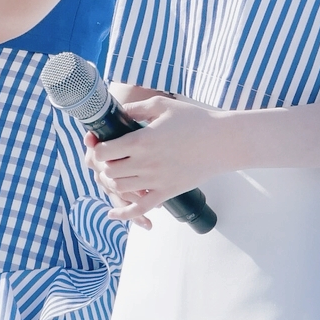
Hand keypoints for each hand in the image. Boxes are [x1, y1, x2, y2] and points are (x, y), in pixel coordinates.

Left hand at [88, 97, 225, 226]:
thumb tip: (117, 112)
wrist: (222, 141)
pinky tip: (112, 213)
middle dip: (102, 164)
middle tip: (106, 157)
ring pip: (119, 188)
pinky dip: (123, 214)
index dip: (97, 148)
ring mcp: (155, 181)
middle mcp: (145, 163)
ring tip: (116, 172)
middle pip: (108, 171)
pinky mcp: (166, 193)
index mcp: (141, 140)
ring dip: (112, 181)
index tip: (100, 143)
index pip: (104, 152)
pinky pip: (139, 209)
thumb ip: (136, 108)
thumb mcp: (162, 105)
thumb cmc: (194, 120)